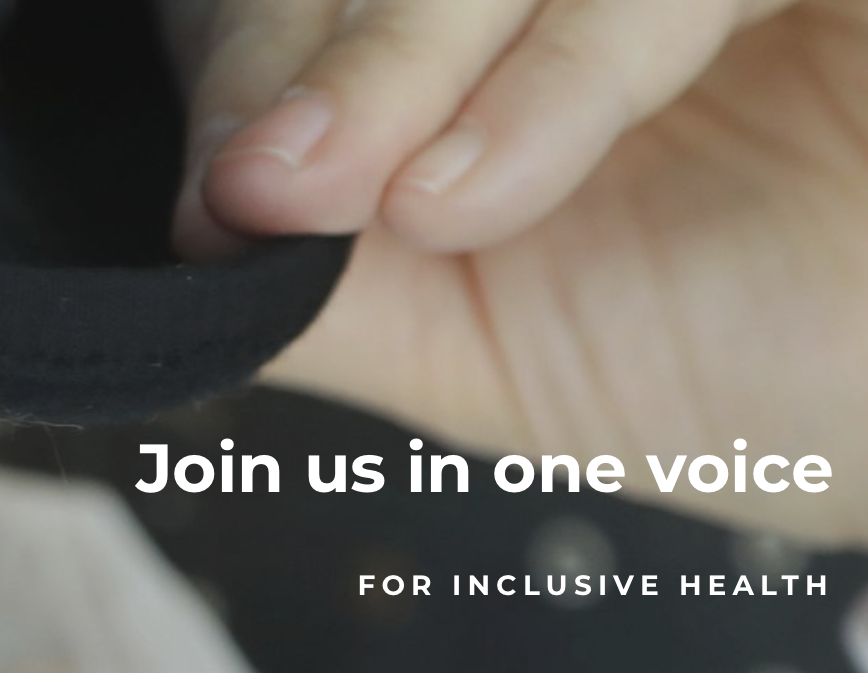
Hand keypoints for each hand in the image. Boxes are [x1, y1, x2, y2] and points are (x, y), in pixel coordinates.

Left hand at [167, 0, 867, 545]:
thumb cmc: (774, 366)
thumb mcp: (500, 340)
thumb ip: (330, 283)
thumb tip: (169, 244)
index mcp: (530, 9)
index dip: (256, 52)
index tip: (218, 194)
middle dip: (316, 54)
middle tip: (264, 191)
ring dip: (410, 53)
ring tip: (388, 205)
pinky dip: (561, 63)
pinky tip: (475, 185)